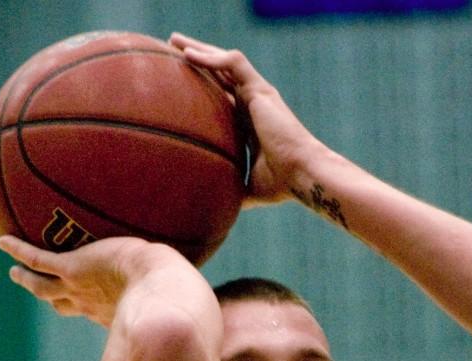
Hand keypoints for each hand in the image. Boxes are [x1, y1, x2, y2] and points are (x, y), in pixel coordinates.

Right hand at [0, 234, 182, 327]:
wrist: (167, 292)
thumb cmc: (180, 298)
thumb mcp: (181, 300)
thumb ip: (190, 305)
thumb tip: (214, 312)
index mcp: (113, 312)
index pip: (94, 311)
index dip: (86, 309)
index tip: (81, 308)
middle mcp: (93, 304)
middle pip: (63, 303)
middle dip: (51, 298)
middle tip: (39, 291)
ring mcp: (81, 288)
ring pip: (44, 285)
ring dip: (29, 279)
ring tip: (15, 273)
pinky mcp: (75, 269)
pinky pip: (39, 259)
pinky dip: (20, 250)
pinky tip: (3, 240)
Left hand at [169, 33, 323, 205]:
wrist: (301, 175)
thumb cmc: (282, 185)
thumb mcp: (249, 189)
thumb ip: (233, 190)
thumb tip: (216, 208)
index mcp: (249, 123)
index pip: (221, 97)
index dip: (201, 87)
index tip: (177, 84)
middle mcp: (253, 104)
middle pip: (219, 73)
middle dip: (196, 58)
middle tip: (170, 48)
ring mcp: (257, 94)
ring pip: (224, 60)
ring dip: (199, 49)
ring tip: (174, 41)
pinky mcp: (261, 89)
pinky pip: (234, 62)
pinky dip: (212, 57)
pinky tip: (189, 55)